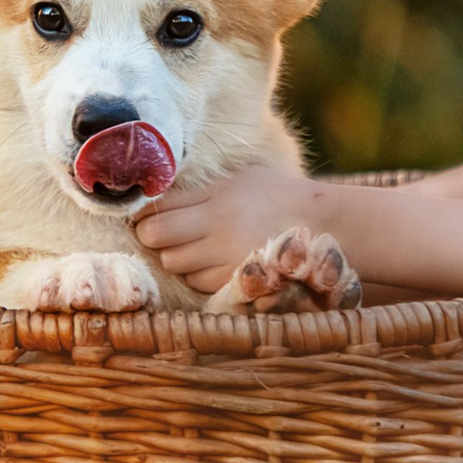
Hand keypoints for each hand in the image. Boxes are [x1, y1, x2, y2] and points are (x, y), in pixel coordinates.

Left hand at [133, 165, 323, 294]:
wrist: (320, 224)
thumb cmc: (273, 194)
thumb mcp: (236, 179)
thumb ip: (196, 191)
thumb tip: (149, 197)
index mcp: (217, 201)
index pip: (157, 211)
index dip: (142, 214)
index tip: (143, 213)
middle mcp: (220, 232)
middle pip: (158, 241)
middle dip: (154, 237)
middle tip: (162, 230)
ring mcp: (228, 261)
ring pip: (175, 265)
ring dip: (175, 256)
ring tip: (191, 244)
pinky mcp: (237, 282)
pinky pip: (197, 283)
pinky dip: (196, 273)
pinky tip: (209, 260)